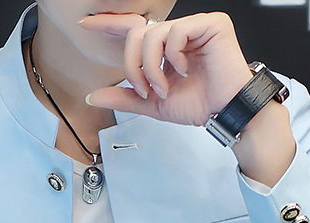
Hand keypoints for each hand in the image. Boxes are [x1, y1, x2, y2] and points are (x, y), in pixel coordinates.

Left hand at [81, 11, 295, 186]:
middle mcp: (177, 33)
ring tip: (165, 87)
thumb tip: (94, 96)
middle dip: (134, 67)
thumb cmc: (199, 104)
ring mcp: (193, 26)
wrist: (224, 111)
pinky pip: (175, 32)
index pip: (133, 30)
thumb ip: (125, 97)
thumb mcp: (153, 104)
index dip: (108, 25)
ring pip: (153, 34)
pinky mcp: (210, 24)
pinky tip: (183, 71)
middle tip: (146, 90)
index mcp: (164, 48)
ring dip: (152, 67)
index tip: (85, 24)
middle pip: (137, 34)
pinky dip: (173, 57)